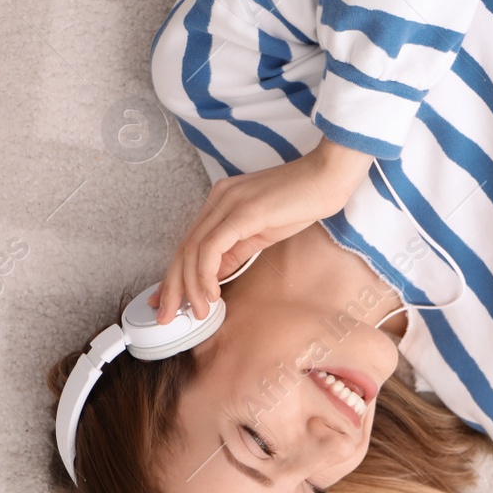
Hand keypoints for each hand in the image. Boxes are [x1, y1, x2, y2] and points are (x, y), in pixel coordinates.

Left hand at [148, 137, 375, 324]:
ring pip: (194, 250)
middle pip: (183, 248)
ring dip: (191, 286)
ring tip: (198, 311)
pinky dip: (207, 274)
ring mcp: (228, 203)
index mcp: (221, 201)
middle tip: (165, 314)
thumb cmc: (304, 202)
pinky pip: (212, 247)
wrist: (328, 178)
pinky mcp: (243, 212)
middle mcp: (217, 199)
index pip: (189, 243)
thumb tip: (216, 275)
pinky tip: (212, 293)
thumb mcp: (263, 232)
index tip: (168, 300)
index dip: (175, 274)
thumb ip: (237, 251)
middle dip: (172, 285)